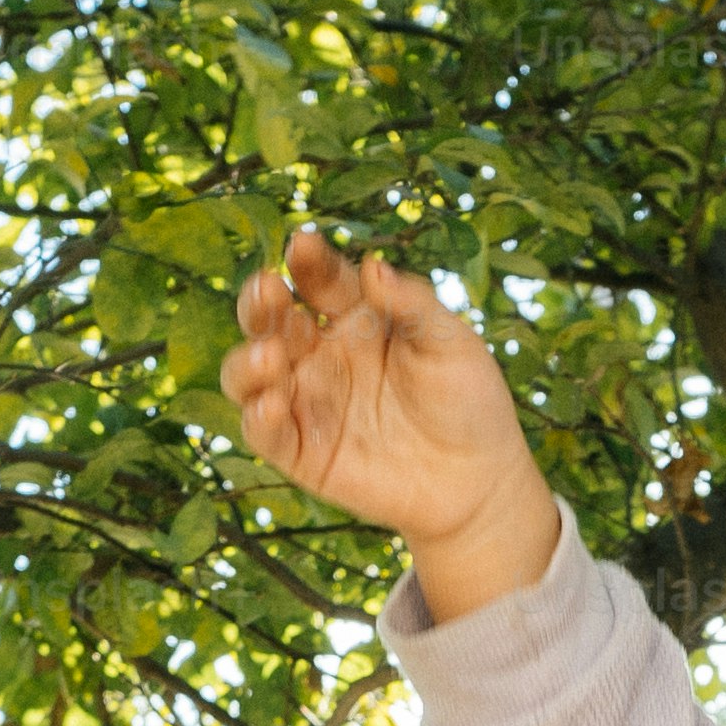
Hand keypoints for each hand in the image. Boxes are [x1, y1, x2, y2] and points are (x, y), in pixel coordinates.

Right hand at [220, 228, 564, 614]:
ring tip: (271, 356)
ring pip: (250, 374)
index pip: (320, 280)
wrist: (477, 480)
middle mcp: (323, 355)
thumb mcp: (449, 343)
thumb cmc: (468, 400)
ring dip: (248, 361)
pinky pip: (264, 431)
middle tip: (267, 289)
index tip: (302, 245)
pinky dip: (257, 416)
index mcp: (357, 318)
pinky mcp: (302, 451)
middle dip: (259, 302)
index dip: (308, 261)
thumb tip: (372, 265)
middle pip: (271, 320)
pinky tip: (273, 403)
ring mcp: (308, 402)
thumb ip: (411, 303)